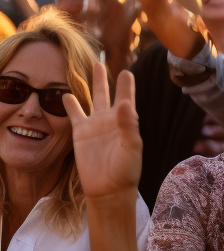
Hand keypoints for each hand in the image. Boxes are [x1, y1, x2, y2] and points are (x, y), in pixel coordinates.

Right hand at [63, 63, 141, 199]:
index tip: (127, 72)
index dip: (127, 86)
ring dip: (90, 85)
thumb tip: (124, 103)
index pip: (127, 99)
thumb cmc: (125, 170)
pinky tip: (65, 94)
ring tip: (88, 70)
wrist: (108, 188)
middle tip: (100, 62)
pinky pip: (74, 114)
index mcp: (126, 121)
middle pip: (107, 94)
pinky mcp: (80, 133)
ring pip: (91, 99)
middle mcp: (110, 120)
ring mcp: (95, 125)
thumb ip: (128, 125)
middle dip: (104, 79)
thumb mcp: (131, 147)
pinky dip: (70, 104)